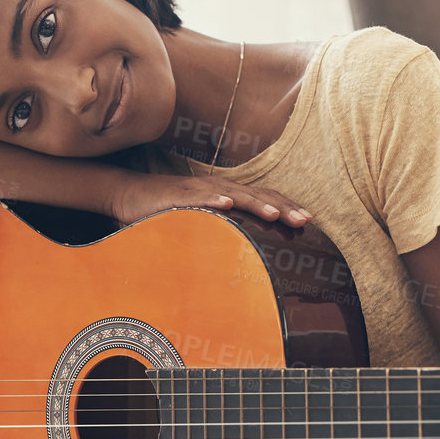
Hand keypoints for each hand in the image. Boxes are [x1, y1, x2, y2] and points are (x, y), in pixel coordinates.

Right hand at [108, 174, 311, 227]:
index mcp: (227, 194)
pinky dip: (214, 199)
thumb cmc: (169, 211)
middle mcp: (218, 188)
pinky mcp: (178, 195)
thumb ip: (225, 230)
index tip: (308, 222)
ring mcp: (199, 190)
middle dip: (282, 208)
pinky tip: (227, 204)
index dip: (286, 207)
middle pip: (257, 196)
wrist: (130, 195)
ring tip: (276, 214)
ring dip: (256, 204)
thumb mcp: (203, 222)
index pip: (263, 198)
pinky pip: (198, 197)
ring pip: (234, 195)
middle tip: (305, 220)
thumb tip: (249, 250)